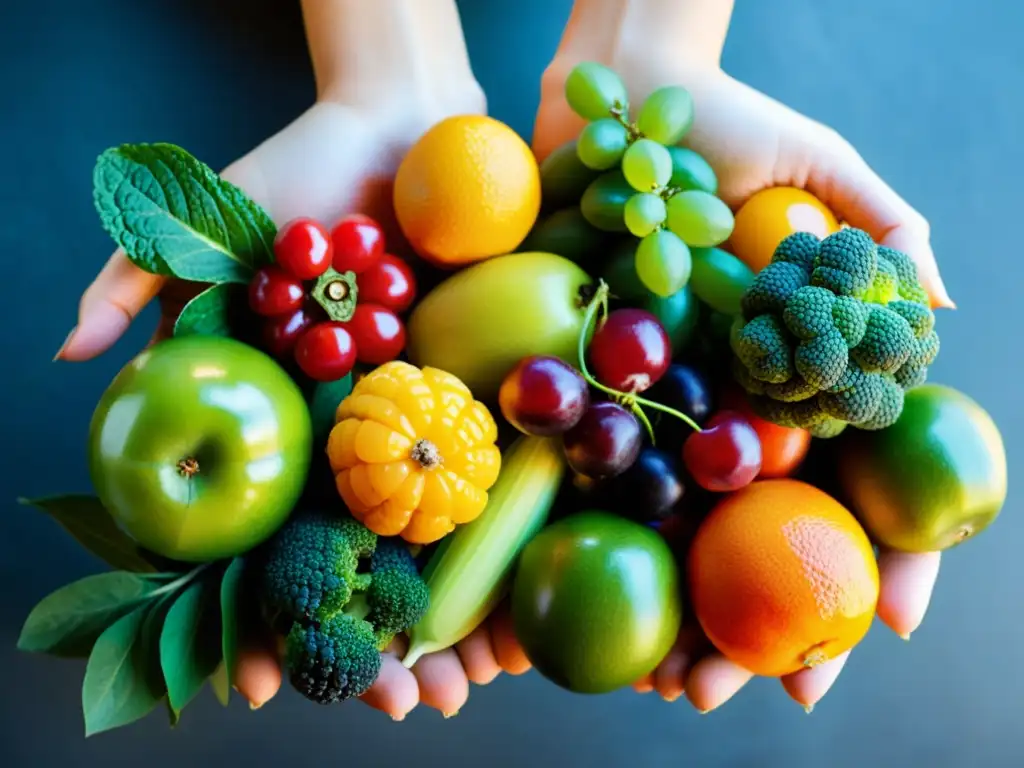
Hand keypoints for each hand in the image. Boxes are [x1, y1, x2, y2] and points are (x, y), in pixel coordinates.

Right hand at [56, 78, 536, 717]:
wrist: (406, 132)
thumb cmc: (297, 177)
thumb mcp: (206, 230)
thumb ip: (138, 287)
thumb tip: (71, 352)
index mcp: (281, 423)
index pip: (266, 544)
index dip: (260, 616)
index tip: (264, 686)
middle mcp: (347, 435)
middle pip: (356, 561)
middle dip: (369, 641)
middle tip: (393, 709)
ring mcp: (415, 422)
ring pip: (427, 544)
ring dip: (446, 620)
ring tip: (461, 690)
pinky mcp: (477, 396)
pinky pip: (490, 487)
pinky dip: (504, 551)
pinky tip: (517, 614)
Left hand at [534, 57, 947, 711]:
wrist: (616, 99)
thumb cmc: (729, 122)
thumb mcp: (819, 166)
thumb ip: (883, 232)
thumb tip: (938, 314)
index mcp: (797, 367)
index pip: (854, 478)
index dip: (881, 553)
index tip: (887, 619)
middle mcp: (732, 399)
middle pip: (762, 530)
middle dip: (770, 620)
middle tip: (767, 691)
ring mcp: (660, 400)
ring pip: (678, 530)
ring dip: (679, 614)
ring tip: (673, 684)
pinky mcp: (591, 382)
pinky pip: (596, 473)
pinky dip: (596, 543)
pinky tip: (586, 605)